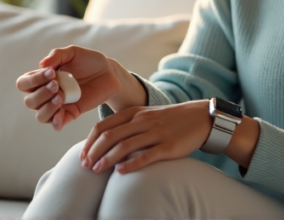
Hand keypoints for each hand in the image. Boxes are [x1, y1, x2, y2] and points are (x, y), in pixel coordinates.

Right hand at [16, 45, 121, 130]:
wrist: (109, 72)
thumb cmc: (88, 61)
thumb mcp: (73, 53)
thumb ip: (57, 55)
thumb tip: (42, 64)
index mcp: (42, 78)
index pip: (24, 84)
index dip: (32, 80)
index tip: (51, 72)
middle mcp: (46, 93)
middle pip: (29, 102)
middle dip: (40, 93)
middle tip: (56, 84)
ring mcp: (58, 105)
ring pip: (41, 116)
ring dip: (47, 107)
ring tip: (60, 97)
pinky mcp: (71, 113)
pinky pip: (57, 124)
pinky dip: (56, 121)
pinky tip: (60, 113)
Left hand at [79, 100, 212, 173]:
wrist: (201, 118)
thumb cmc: (170, 119)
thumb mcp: (147, 115)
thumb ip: (128, 124)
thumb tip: (104, 140)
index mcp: (135, 112)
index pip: (103, 125)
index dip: (89, 141)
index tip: (82, 155)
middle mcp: (142, 121)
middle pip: (110, 135)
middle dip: (94, 152)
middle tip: (85, 165)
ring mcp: (155, 133)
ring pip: (124, 145)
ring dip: (107, 159)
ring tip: (97, 170)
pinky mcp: (168, 146)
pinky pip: (146, 155)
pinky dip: (131, 164)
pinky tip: (120, 172)